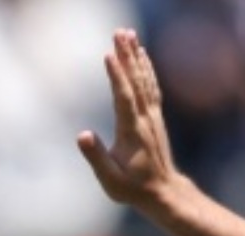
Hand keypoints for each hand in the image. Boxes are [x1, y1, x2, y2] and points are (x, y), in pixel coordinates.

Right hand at [76, 28, 181, 210]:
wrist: (163, 192)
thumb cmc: (132, 188)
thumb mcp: (109, 180)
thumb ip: (96, 157)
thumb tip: (82, 135)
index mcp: (132, 131)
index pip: (123, 98)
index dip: (117, 76)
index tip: (109, 54)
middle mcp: (145, 119)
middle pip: (136, 81)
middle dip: (127, 56)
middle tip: (119, 33)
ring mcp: (152, 116)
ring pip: (144, 80)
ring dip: (136, 56)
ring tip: (129, 35)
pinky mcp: (155, 117)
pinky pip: (151, 86)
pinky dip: (146, 68)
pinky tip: (142, 55)